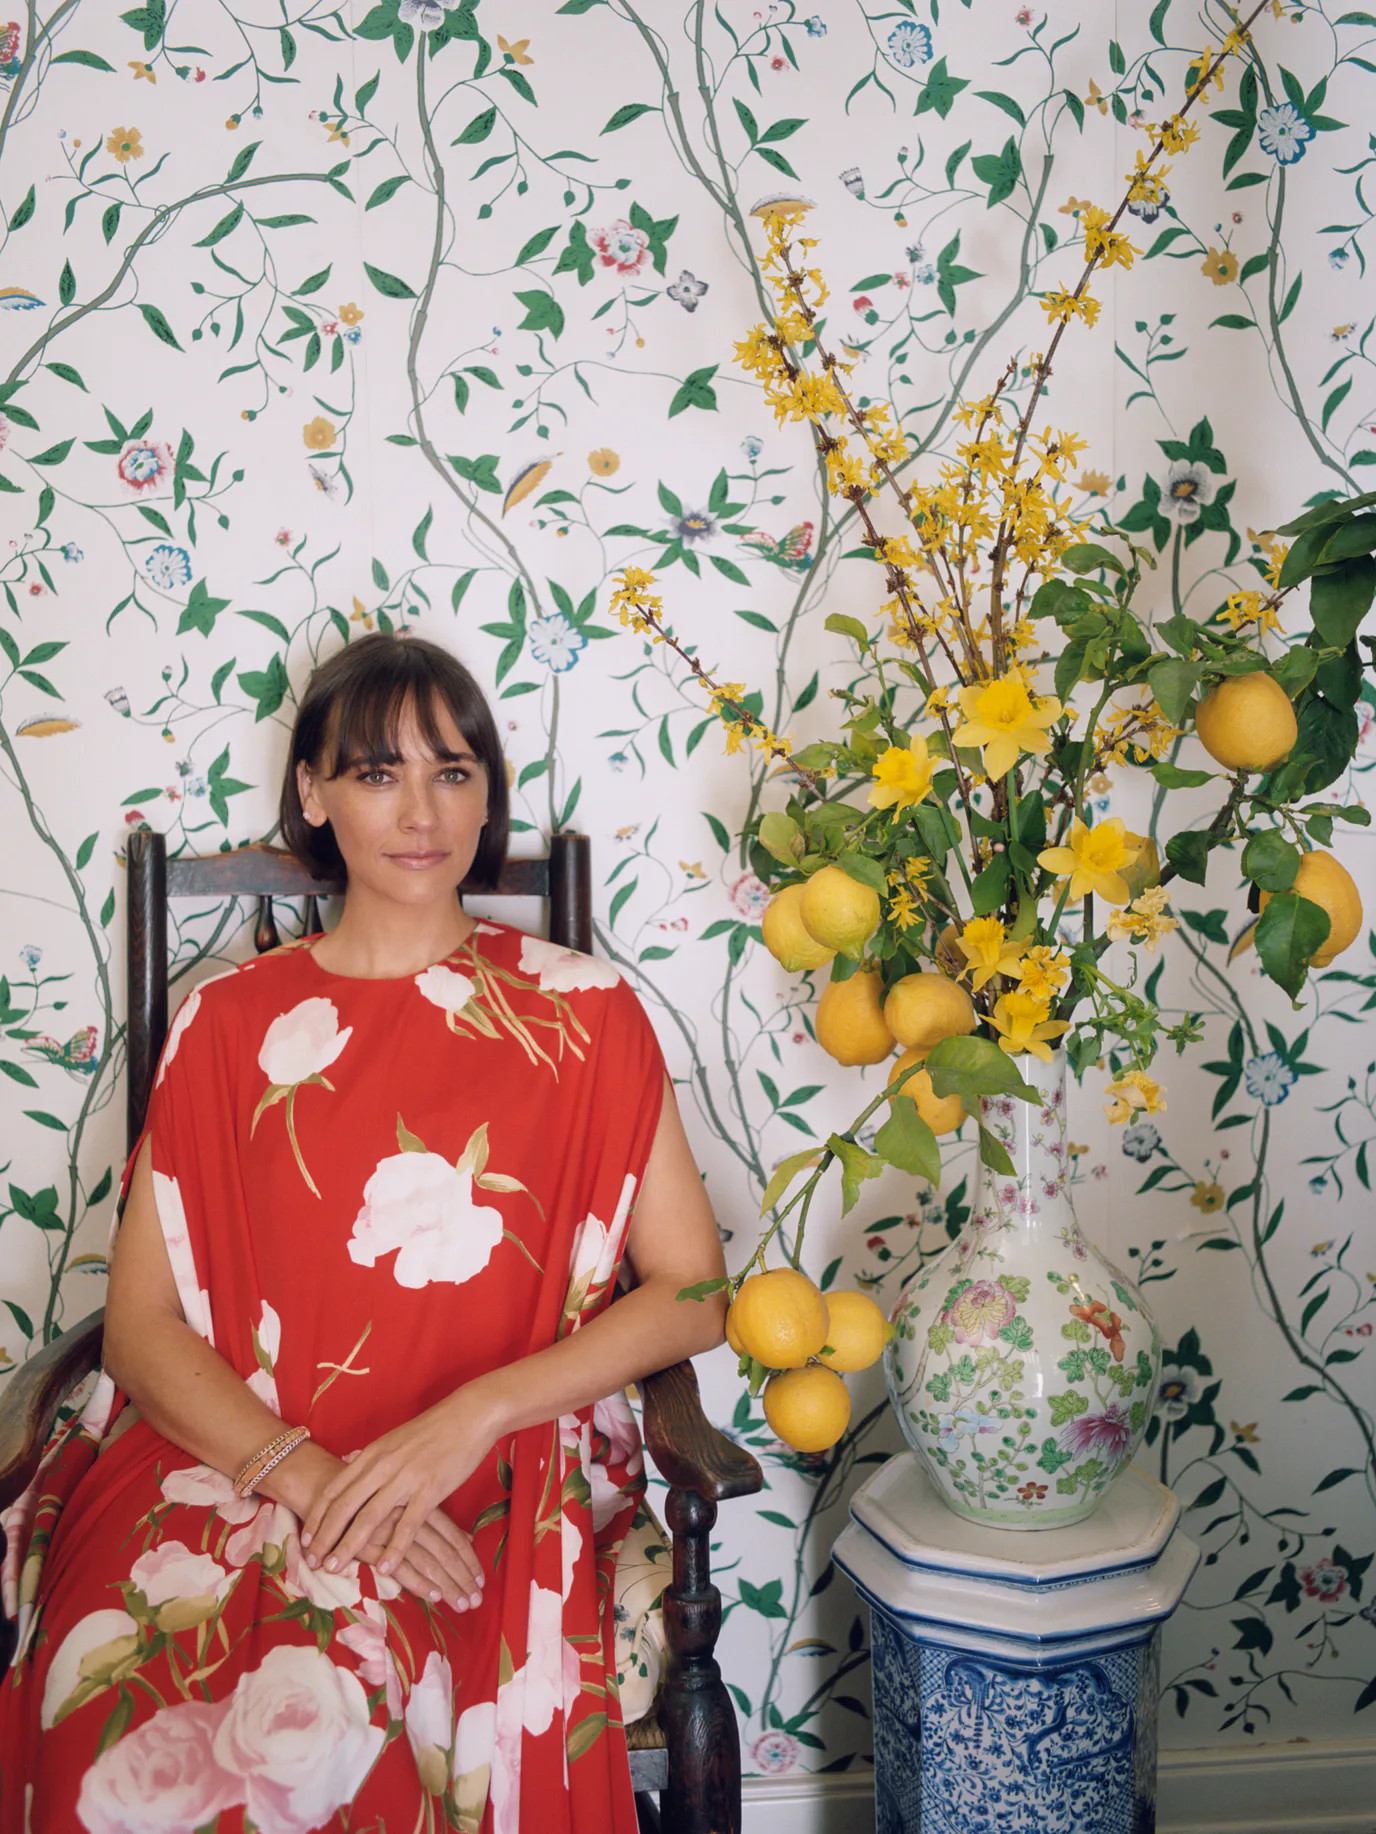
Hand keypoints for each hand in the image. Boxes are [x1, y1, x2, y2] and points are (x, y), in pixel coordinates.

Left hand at [301, 1389, 500, 1582]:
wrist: (468, 1415)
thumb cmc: (431, 1429)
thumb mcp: (393, 1438)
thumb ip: (371, 1456)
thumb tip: (348, 1463)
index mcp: (372, 1454)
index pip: (334, 1490)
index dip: (317, 1516)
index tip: (305, 1538)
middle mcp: (382, 1467)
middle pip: (344, 1507)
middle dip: (324, 1537)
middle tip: (312, 1561)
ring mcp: (405, 1479)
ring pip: (369, 1518)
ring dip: (349, 1546)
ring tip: (334, 1568)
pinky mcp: (430, 1490)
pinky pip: (407, 1526)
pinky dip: (394, 1550)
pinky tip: (385, 1569)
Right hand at [356, 1504, 484, 1611]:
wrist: (324, 1483)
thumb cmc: (369, 1492)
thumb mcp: (404, 1499)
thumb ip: (432, 1517)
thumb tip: (465, 1538)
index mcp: (420, 1500)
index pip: (452, 1535)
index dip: (468, 1560)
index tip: (481, 1581)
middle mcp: (410, 1514)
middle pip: (445, 1551)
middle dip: (463, 1578)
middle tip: (477, 1601)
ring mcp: (393, 1529)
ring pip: (428, 1560)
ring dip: (448, 1585)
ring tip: (463, 1605)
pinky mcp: (373, 1543)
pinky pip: (401, 1566)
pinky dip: (420, 1582)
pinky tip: (434, 1595)